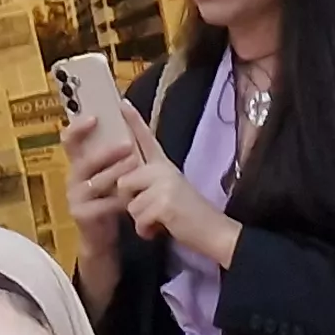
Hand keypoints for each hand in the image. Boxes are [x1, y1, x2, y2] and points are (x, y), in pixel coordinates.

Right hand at [63, 103, 142, 227]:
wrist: (102, 238)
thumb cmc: (108, 201)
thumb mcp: (110, 176)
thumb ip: (113, 156)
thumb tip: (125, 122)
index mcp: (79, 165)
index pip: (70, 141)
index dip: (78, 128)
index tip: (95, 117)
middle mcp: (73, 179)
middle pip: (85, 161)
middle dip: (106, 152)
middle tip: (128, 145)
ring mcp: (75, 198)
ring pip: (95, 182)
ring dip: (115, 173)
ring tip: (134, 166)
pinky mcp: (82, 215)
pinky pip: (102, 205)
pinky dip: (118, 200)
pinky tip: (131, 196)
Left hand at [116, 117, 244, 268]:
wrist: (213, 232)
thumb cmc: (187, 216)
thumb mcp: (168, 191)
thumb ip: (148, 182)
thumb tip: (122, 183)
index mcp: (164, 165)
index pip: (145, 139)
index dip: (133, 120)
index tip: (121, 102)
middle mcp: (163, 170)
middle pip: (123, 181)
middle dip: (131, 202)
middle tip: (154, 210)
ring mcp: (165, 184)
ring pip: (130, 204)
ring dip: (140, 219)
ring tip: (161, 220)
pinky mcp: (164, 202)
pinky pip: (139, 219)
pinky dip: (146, 230)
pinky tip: (161, 229)